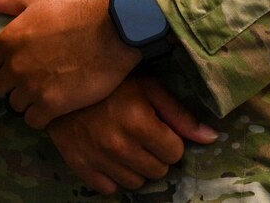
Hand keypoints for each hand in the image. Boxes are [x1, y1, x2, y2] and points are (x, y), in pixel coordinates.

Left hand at [0, 0, 138, 127]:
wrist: (113, 31)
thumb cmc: (75, 11)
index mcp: (7, 41)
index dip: (2, 66)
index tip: (18, 65)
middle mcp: (14, 66)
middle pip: (1, 87)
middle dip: (13, 85)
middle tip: (33, 80)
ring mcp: (32, 87)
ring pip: (16, 105)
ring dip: (27, 101)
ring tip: (44, 93)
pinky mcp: (53, 105)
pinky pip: (34, 121)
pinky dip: (41, 116)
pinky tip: (53, 107)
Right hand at [47, 75, 217, 194]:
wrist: (58, 81)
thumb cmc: (109, 81)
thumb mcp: (147, 86)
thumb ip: (179, 114)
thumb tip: (211, 138)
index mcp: (138, 121)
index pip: (175, 153)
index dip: (168, 140)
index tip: (155, 127)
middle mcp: (118, 144)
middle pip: (158, 171)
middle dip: (154, 155)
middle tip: (139, 135)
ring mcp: (97, 157)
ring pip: (135, 183)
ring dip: (135, 167)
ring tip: (123, 144)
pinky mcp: (79, 165)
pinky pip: (109, 188)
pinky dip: (112, 175)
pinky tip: (107, 155)